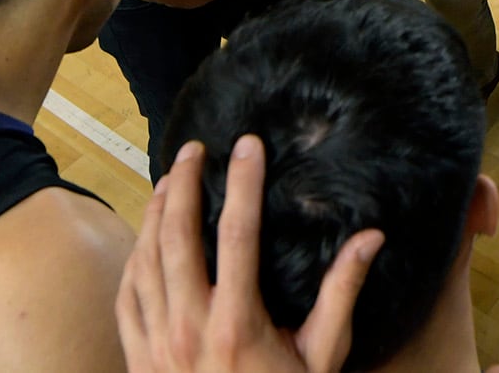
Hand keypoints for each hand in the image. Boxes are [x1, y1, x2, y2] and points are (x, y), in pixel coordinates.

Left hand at [116, 136, 384, 372]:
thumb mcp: (322, 355)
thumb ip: (341, 294)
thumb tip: (370, 238)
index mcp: (237, 324)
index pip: (236, 234)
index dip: (242, 184)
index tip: (248, 147)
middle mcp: (188, 329)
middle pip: (176, 236)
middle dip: (183, 184)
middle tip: (195, 150)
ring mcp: (156, 345)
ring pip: (144, 260)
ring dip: (153, 213)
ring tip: (168, 179)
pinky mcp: (138, 359)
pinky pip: (127, 295)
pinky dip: (135, 258)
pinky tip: (146, 237)